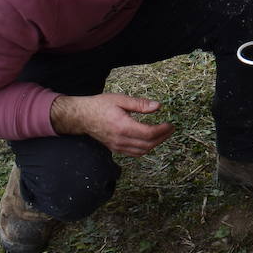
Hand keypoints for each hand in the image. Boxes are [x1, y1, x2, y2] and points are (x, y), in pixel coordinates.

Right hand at [50, 93, 173, 156]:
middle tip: (170, 129)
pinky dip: (145, 148)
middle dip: (162, 138)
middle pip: (147, 145)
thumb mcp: (121, 99)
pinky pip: (134, 153)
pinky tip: (150, 140)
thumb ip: (140, 104)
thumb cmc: (100, 105)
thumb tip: (158, 106)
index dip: (162, 130)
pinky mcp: (115, 148)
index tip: (170, 125)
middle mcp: (120, 139)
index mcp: (122, 126)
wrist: (81, 116)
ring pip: (142, 151)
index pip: (148, 133)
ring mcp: (117, 146)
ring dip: (155, 144)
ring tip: (163, 133)